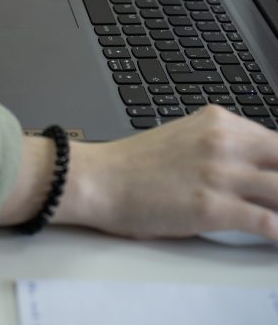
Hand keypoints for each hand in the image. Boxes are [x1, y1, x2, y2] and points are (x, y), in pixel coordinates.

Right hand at [0, 107, 277, 242]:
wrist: (99, 179)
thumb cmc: (135, 165)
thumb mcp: (186, 138)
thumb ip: (222, 145)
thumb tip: (254, 166)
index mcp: (218, 121)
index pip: (277, 140)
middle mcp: (223, 142)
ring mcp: (220, 173)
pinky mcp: (213, 207)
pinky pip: (267, 223)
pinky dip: (277, 234)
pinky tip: (276, 239)